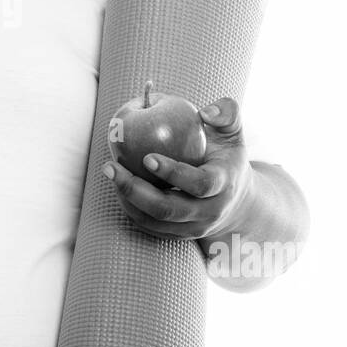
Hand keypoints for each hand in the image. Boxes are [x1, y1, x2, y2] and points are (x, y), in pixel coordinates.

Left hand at [103, 96, 253, 239]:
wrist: (236, 200)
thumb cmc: (226, 156)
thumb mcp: (232, 133)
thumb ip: (227, 113)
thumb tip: (206, 112)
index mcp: (224, 184)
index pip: (201, 184)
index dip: (174, 173)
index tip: (147, 158)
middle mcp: (210, 211)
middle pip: (169, 209)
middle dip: (135, 190)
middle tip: (111, 166)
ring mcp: (194, 227)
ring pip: (155, 221)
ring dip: (127, 199)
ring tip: (110, 172)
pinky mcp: (178, 235)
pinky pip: (149, 227)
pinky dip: (130, 208)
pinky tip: (117, 185)